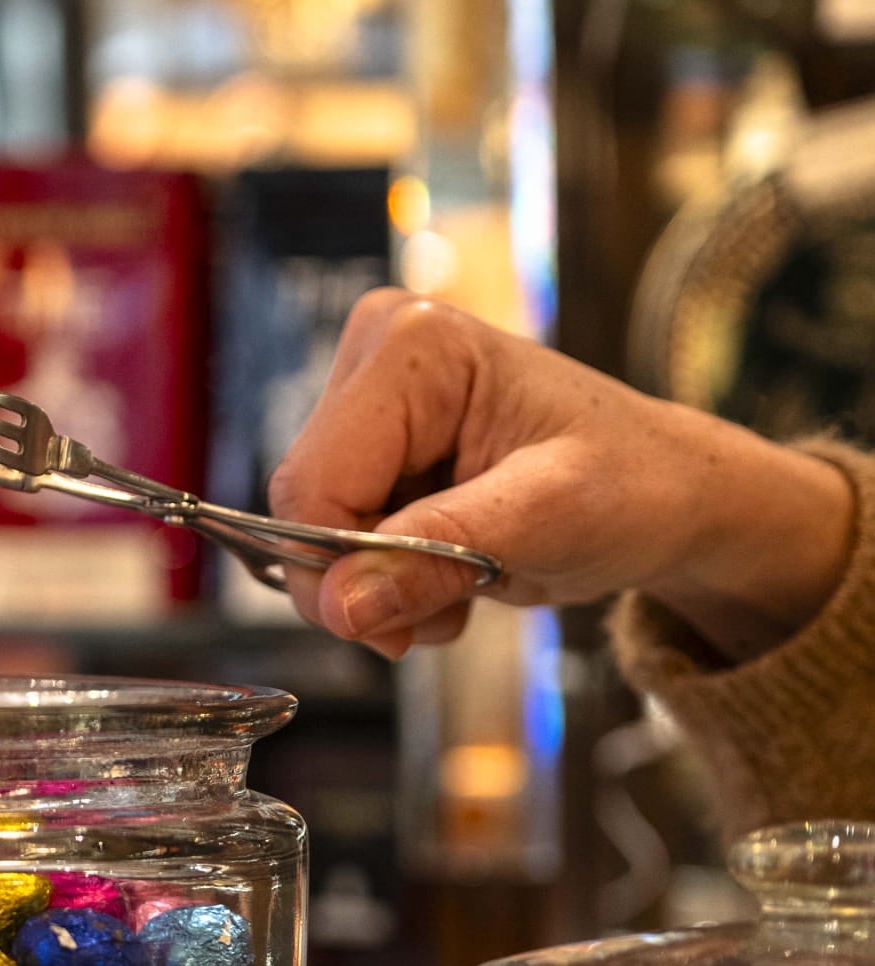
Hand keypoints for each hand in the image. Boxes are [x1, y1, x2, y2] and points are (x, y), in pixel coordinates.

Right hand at [267, 291, 855, 661]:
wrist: (664, 494)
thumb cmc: (631, 484)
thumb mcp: (546, 520)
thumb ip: (435, 557)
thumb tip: (341, 607)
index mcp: (412, 347)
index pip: (313, 485)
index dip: (340, 567)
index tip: (404, 616)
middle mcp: (376, 358)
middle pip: (303, 510)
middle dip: (365, 582)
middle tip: (446, 605)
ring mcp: (369, 405)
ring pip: (313, 536)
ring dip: (381, 591)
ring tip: (462, 587)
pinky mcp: (373, 450)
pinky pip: (334, 542)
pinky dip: (386, 583)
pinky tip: (448, 575)